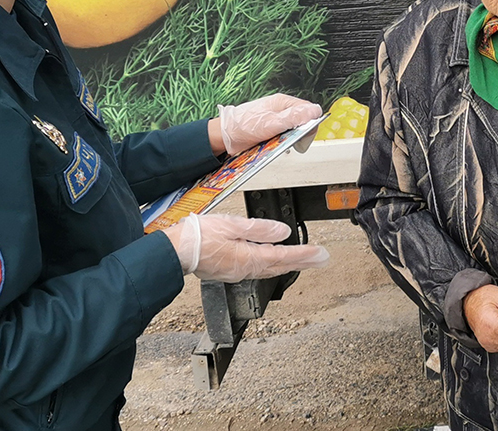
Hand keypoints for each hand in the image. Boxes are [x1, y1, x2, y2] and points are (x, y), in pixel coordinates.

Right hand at [165, 214, 329, 282]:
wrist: (175, 251)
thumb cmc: (198, 236)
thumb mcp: (232, 225)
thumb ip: (259, 229)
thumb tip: (282, 232)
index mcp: (248, 258)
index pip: (283, 257)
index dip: (305, 255)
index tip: (321, 254)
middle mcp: (245, 269)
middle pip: (280, 266)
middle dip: (303, 262)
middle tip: (322, 259)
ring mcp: (237, 272)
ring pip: (270, 270)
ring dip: (289, 264)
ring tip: (305, 260)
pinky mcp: (229, 271)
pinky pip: (257, 269)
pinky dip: (272, 265)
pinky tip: (273, 260)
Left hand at [217, 93, 322, 155]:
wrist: (224, 136)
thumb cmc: (244, 125)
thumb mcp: (272, 123)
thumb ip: (294, 117)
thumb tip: (315, 111)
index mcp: (283, 102)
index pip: (308, 110)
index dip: (310, 124)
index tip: (305, 137)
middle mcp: (281, 109)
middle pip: (302, 120)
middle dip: (301, 133)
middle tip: (293, 143)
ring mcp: (276, 119)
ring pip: (294, 129)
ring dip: (291, 138)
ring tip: (282, 143)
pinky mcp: (271, 128)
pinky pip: (284, 135)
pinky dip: (283, 141)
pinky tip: (276, 145)